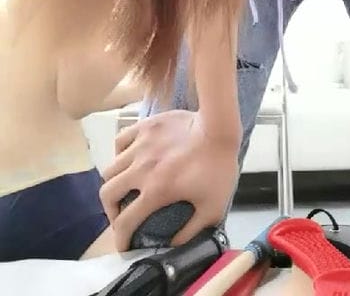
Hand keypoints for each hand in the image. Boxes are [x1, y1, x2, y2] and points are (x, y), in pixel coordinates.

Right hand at [100, 110, 240, 251]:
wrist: (219, 127)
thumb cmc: (219, 166)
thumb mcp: (212, 207)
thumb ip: (192, 230)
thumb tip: (173, 244)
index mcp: (155, 191)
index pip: (125, 222)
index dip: (121, 239)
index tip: (124, 246)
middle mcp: (141, 169)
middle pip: (107, 194)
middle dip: (111, 211)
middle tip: (122, 215)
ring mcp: (140, 146)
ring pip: (111, 168)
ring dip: (114, 183)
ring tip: (124, 187)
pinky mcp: (144, 127)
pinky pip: (120, 141)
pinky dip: (120, 153)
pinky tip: (129, 158)